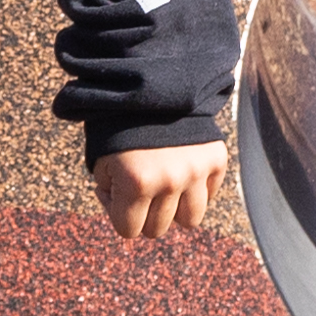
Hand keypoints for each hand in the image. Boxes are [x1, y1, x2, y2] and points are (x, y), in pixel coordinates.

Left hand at [92, 138, 231, 242]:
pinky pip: (209, 195)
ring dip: (174, 209)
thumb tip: (129, 216)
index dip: (118, 213)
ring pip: (189, 220)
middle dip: (144, 213)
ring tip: (164, 187)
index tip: (117, 193)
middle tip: (139, 187)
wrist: (151, 85)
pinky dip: (196, 189)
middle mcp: (169, 181)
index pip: (128, 230)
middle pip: (157, 229)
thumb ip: (112, 194)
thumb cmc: (117, 125)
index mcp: (136, 182)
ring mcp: (196, 171)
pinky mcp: (215, 159)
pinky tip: (181, 170)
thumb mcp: (101, 161)